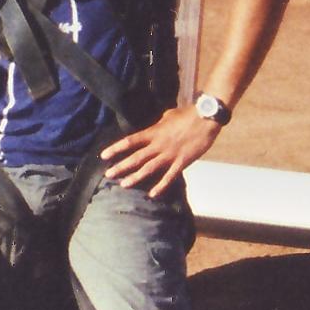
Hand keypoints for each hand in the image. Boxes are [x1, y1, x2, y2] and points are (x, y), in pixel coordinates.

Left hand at [98, 105, 219, 194]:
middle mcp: (159, 145)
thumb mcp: (167, 116)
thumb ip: (158, 124)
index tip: (104, 155)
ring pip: (149, 168)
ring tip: (123, 185)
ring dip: (135, 177)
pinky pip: (169, 176)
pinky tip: (152, 194)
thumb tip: (153, 127)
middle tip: (108, 175)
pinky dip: (161, 186)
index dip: (116, 149)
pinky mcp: (182, 162)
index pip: (130, 141)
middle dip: (121, 166)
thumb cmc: (187, 114)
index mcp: (154, 132)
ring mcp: (170, 154)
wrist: (206, 119)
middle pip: (136, 158)